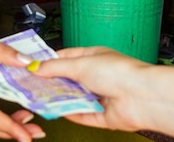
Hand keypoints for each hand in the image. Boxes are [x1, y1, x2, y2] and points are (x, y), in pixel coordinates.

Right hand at [29, 46, 150, 131]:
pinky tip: (57, 112)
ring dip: (58, 99)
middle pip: (67, 80)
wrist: (143, 97)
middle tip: (30, 86)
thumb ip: (55, 67)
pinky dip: (69, 113)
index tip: (31, 67)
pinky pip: (81, 115)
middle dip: (50, 83)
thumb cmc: (119, 72)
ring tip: (39, 99)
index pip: (65, 58)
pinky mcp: (102, 115)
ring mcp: (99, 96)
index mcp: (93, 57)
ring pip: (72, 99)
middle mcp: (96, 76)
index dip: (48, 62)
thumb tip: (36, 67)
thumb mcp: (80, 64)